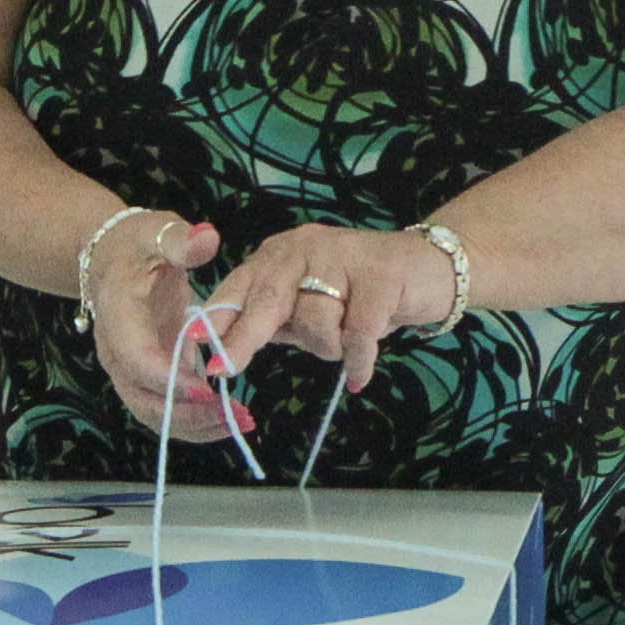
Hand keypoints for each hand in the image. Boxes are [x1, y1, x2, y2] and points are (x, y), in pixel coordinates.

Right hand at [76, 210, 240, 444]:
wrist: (110, 257)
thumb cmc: (137, 244)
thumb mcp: (157, 231)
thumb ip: (181, 240)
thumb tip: (207, 238)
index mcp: (118, 316)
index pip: (136, 359)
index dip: (169, 379)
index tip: (209, 389)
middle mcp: (117, 351)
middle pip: (143, 399)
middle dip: (188, 415)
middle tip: (235, 415)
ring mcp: (129, 368)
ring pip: (154, 413)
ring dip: (196, 426)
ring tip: (241, 422)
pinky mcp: (148, 375)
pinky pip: (166, 409)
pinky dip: (196, 421)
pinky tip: (230, 418)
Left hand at [197, 220, 458, 402]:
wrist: (430, 268)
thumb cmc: (360, 293)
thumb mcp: (309, 304)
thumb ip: (274, 321)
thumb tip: (223, 349)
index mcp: (278, 255)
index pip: (239, 286)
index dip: (216, 317)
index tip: (193, 345)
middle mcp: (304, 248)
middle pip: (266, 299)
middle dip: (243, 339)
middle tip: (224, 371)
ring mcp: (342, 257)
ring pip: (316, 322)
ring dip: (329, 348)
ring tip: (348, 344)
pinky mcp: (380, 274)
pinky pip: (358, 332)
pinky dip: (358, 360)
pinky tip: (358, 376)